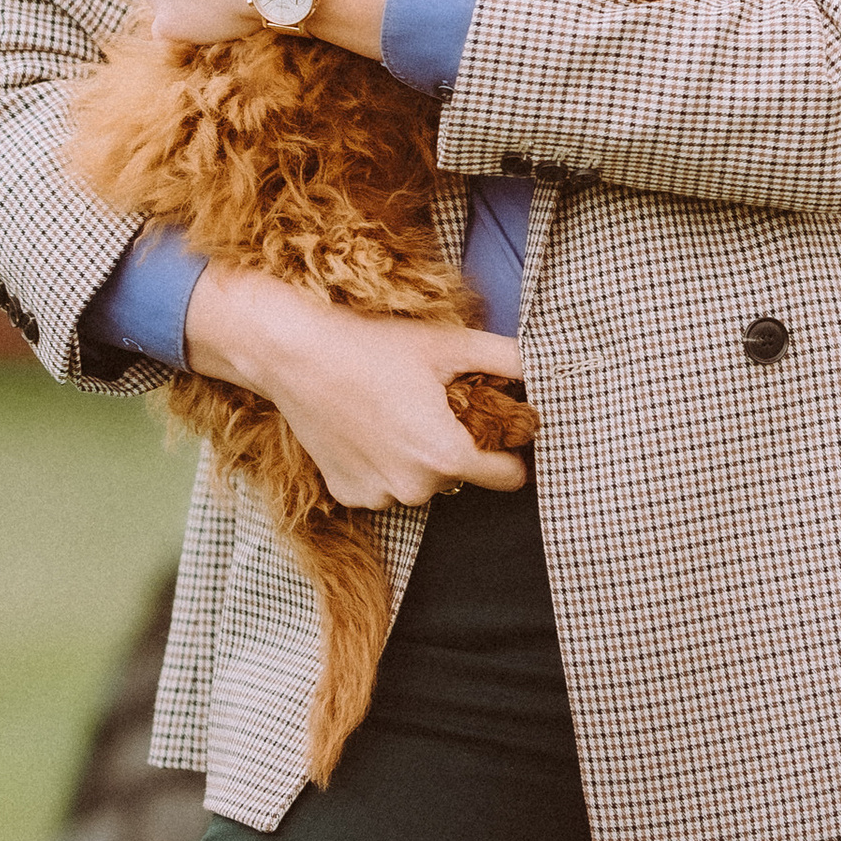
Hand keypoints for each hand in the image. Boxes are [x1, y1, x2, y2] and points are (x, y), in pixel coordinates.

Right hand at [185, 266, 528, 507]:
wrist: (295, 354)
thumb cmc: (374, 345)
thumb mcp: (450, 343)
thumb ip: (508, 359)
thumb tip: (545, 368)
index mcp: (447, 456)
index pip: (510, 478)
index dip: (511, 449)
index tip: (497, 424)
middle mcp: (414, 488)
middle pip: (462, 475)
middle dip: (458, 445)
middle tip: (434, 402)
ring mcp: (377, 496)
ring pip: (422, 482)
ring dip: (418, 456)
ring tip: (396, 410)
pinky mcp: (347, 495)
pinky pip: (384, 485)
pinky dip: (382, 463)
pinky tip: (367, 427)